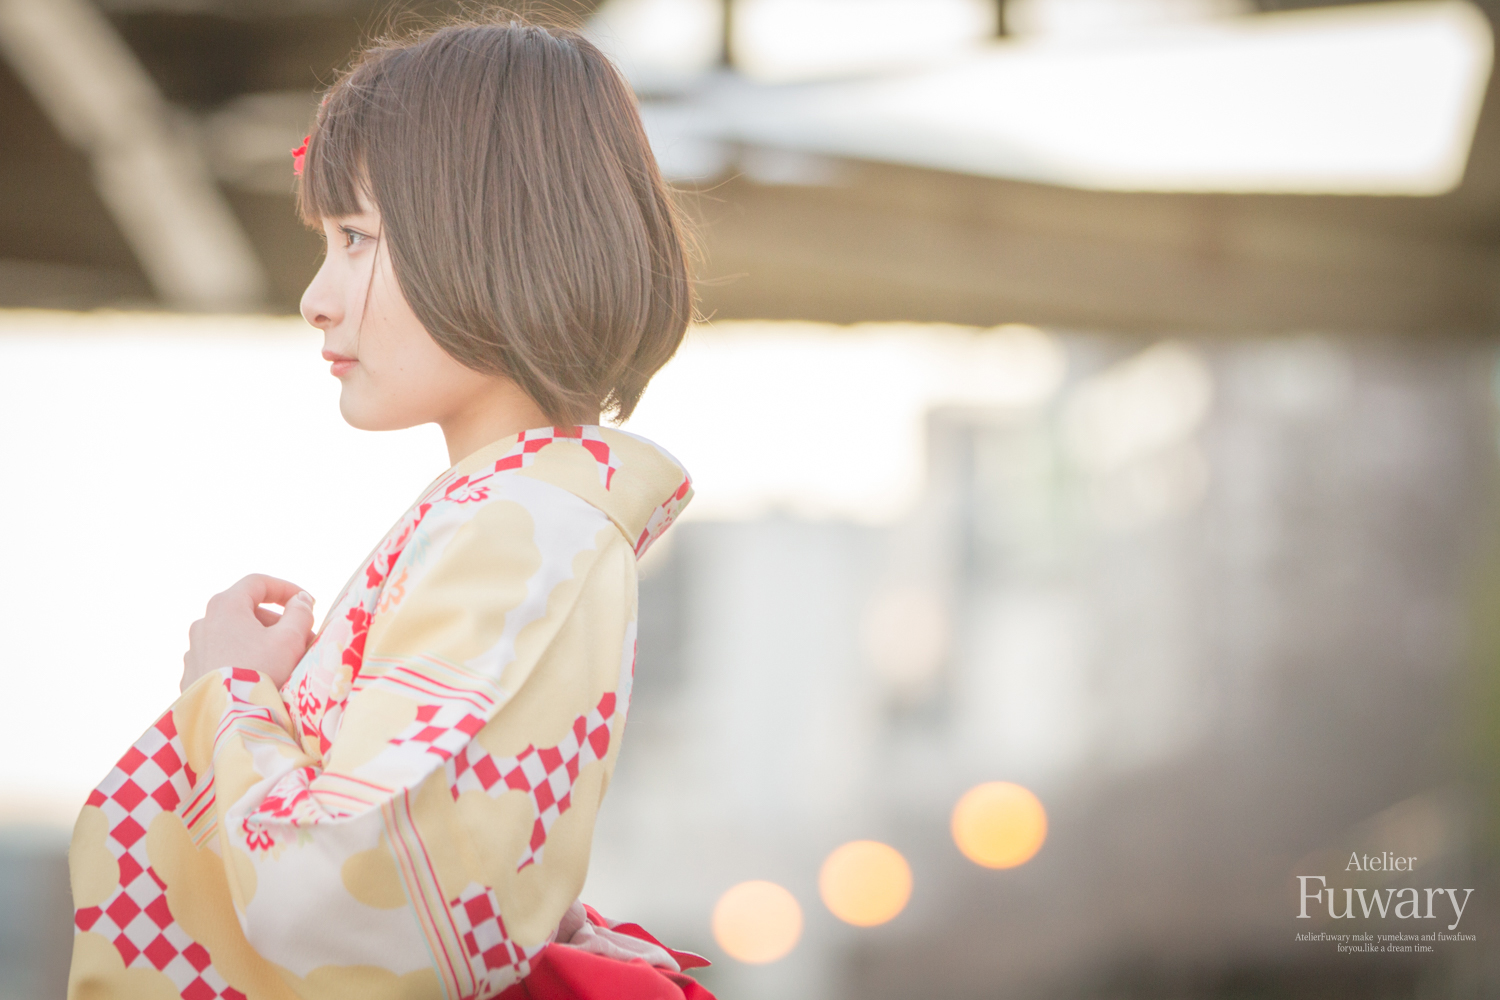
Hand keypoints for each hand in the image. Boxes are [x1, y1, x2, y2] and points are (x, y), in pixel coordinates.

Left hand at [181, 575, 316, 693]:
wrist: (228, 718)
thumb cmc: (262, 671)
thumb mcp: (290, 639)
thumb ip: (299, 612)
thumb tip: (300, 600)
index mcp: (225, 606)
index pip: (258, 583)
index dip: (287, 589)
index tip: (308, 603)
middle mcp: (204, 623)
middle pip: (246, 612)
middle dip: (278, 623)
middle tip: (303, 640)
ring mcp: (194, 650)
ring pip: (234, 637)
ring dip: (261, 642)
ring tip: (284, 663)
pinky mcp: (192, 676)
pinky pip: (222, 659)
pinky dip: (242, 661)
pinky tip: (259, 679)